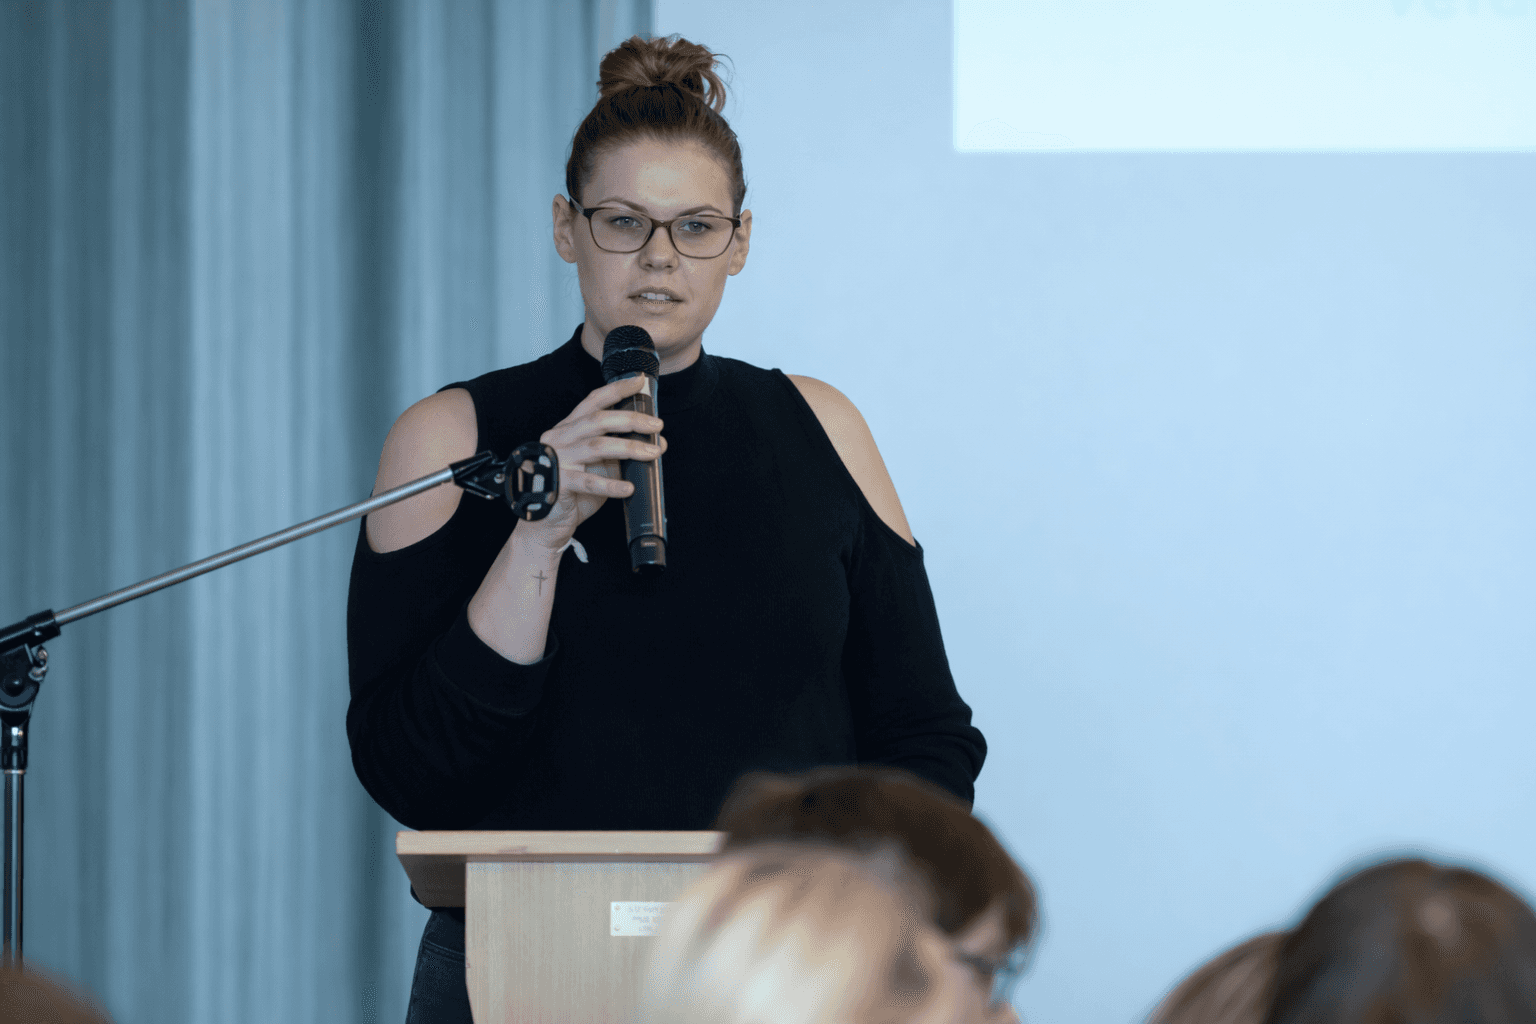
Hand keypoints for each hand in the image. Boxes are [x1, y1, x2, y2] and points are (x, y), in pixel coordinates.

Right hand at [513, 374, 666, 551]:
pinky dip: (611, 484)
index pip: (593, 403)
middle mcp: (559, 439)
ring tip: (652, 453)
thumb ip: (622, 453)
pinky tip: (628, 488)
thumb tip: (657, 442)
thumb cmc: (573, 493)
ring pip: (596, 446)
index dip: (616, 390)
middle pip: (598, 420)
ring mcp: (556, 460)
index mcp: (568, 429)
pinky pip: (588, 481)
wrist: (545, 525)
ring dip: (629, 448)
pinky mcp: (557, 484)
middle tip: (656, 424)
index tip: (639, 382)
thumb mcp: (600, 468)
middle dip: (631, 419)